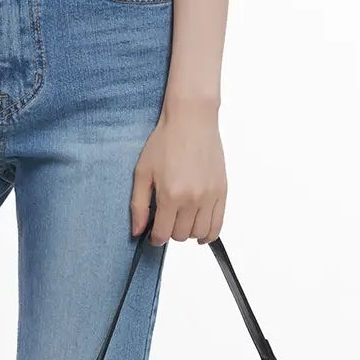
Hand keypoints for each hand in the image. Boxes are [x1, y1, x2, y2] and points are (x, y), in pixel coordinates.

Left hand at [130, 101, 226, 244]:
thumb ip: (138, 205)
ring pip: (200, 233)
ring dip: (188, 232)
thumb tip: (137, 231)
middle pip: (181, 235)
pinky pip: (218, 225)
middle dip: (170, 232)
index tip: (153, 234)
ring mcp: (209, 196)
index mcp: (170, 195)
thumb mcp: (142, 172)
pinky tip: (200, 232)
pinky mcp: (222, 191)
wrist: (191, 121)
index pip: (163, 234)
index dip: (155, 238)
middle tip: (165, 220)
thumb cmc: (165, 141)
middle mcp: (192, 199)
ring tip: (181, 221)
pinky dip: (209, 233)